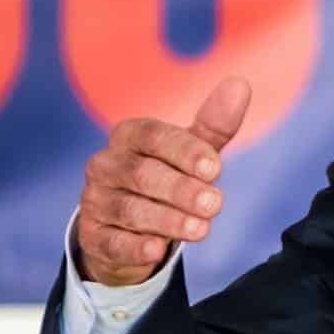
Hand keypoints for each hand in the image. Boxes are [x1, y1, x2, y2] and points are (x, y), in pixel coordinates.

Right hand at [73, 76, 251, 286]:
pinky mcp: (94, 237)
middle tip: (215, 203)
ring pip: (129, 209)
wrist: (129, 227)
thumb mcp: (192, 153)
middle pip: (142, 174)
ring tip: (200, 229)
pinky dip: (135, 246)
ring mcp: (96, 201)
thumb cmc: (167, 178)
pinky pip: (112, 241)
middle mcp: (106, 164)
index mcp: (129, 136)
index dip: (184, 151)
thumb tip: (240, 84)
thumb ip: (214, 125)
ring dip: (167, 219)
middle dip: (181, 189)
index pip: (153, 135)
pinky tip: (157, 250)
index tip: (215, 168)